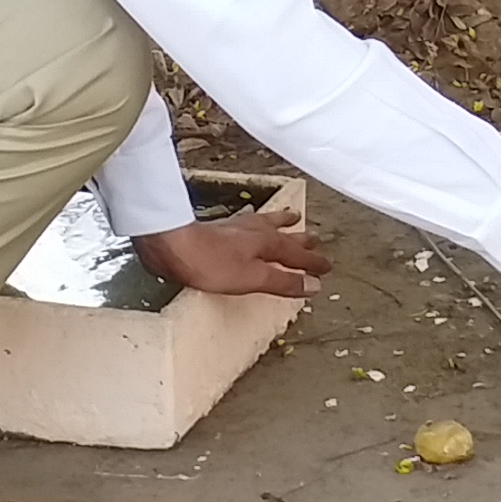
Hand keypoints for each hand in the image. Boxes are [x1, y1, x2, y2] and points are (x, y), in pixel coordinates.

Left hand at [136, 198, 329, 298]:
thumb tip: (314, 285)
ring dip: (283, 222)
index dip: (313, 263)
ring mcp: (238, 227)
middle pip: (285, 235)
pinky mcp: (220, 228)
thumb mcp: (253, 278)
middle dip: (302, 240)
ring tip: (292, 216)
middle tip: (316, 238)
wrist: (173, 244)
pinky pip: (250, 221)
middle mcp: (256, 232)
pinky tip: (251, 220)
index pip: (297, 255)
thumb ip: (283, 281)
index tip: (327, 268)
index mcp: (268, 244)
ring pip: (268, 222)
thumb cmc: (212, 264)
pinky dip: (259, 220)